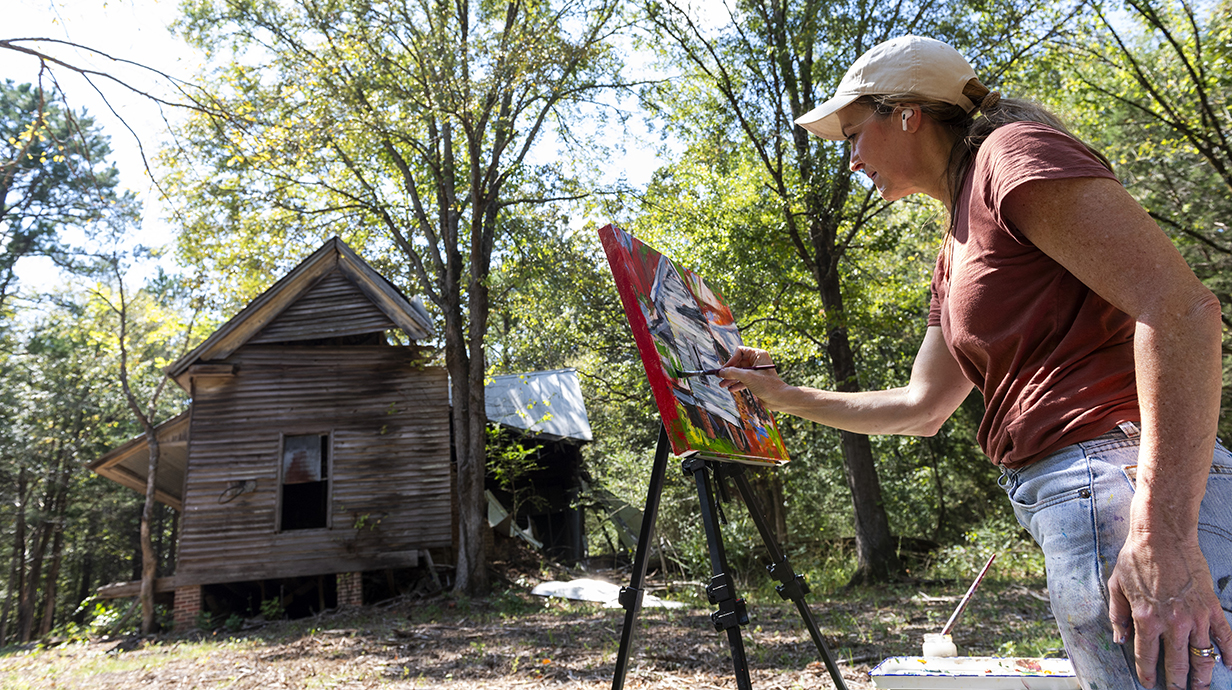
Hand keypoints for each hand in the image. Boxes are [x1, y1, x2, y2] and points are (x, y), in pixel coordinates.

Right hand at [716, 347, 783, 400]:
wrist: (779, 399)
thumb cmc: (767, 385)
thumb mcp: (747, 377)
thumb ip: (732, 373)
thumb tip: (721, 372)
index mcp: (758, 355)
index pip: (740, 352)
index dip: (731, 360)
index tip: (725, 369)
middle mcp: (757, 361)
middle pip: (738, 363)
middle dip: (729, 371)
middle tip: (719, 377)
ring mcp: (757, 371)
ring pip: (740, 372)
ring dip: (731, 378)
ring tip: (722, 385)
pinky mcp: (756, 380)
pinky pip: (743, 379)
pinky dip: (737, 384)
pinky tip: (731, 389)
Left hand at [1108, 531, 1231, 688]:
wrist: (1162, 536)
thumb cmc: (1136, 558)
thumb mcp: (1116, 586)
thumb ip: (1117, 615)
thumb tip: (1119, 638)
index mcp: (1146, 619)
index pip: (1147, 656)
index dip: (1148, 674)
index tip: (1150, 684)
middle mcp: (1172, 622)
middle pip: (1178, 664)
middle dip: (1177, 684)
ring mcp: (1195, 616)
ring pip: (1203, 657)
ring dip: (1202, 677)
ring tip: (1200, 688)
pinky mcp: (1211, 607)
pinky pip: (1224, 636)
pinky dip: (1228, 653)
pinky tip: (1228, 665)